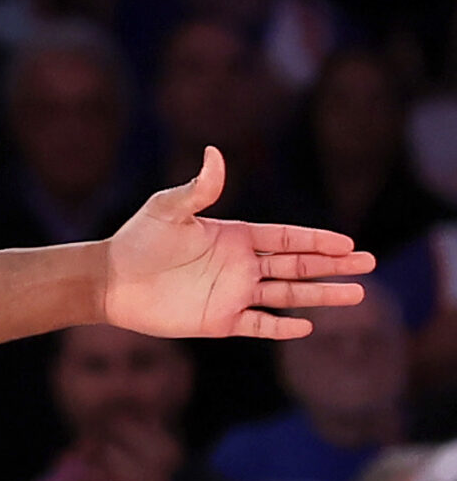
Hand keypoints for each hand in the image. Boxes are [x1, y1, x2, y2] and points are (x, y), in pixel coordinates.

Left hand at [102, 146, 372, 340]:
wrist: (110, 280)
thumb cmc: (138, 240)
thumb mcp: (169, 209)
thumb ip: (198, 188)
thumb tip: (215, 154)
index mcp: (236, 236)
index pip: (288, 237)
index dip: (318, 240)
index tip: (348, 242)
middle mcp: (241, 265)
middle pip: (298, 265)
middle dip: (333, 265)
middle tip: (370, 264)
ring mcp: (232, 294)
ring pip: (287, 295)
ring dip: (321, 295)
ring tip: (357, 294)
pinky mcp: (218, 320)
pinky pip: (257, 325)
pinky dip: (281, 327)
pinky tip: (307, 327)